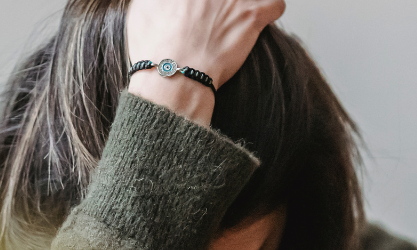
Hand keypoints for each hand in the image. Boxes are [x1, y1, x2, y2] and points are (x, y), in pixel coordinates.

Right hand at [125, 0, 286, 124]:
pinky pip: (276, 4)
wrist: (173, 75)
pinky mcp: (252, 15)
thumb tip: (155, 0)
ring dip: (248, 5)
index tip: (204, 10)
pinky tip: (258, 24)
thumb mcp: (140, 12)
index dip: (207, 3)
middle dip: (227, 4)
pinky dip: (269, 12)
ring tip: (241, 19)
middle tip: (221, 18)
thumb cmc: (153, 50)